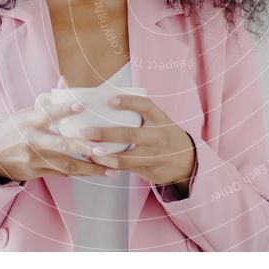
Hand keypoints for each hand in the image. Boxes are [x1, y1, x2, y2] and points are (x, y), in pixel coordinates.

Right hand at [0, 90, 118, 182]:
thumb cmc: (12, 129)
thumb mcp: (25, 112)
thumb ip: (48, 101)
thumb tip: (65, 79)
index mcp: (29, 121)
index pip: (48, 113)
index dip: (64, 109)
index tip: (82, 105)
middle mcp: (32, 141)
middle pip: (62, 145)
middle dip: (85, 147)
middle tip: (105, 148)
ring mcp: (35, 159)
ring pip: (66, 165)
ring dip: (90, 168)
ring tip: (111, 168)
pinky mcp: (37, 173)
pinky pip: (63, 173)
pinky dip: (80, 172)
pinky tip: (98, 172)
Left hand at [82, 94, 196, 191]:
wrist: (185, 160)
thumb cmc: (162, 133)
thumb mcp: (157, 119)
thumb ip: (138, 111)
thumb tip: (103, 98)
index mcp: (159, 117)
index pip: (144, 105)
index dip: (126, 102)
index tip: (107, 100)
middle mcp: (157, 135)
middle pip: (130, 134)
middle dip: (104, 134)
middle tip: (84, 132)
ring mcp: (153, 155)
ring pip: (125, 158)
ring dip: (103, 155)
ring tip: (87, 150)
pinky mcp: (147, 170)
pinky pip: (124, 169)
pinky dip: (108, 165)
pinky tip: (94, 161)